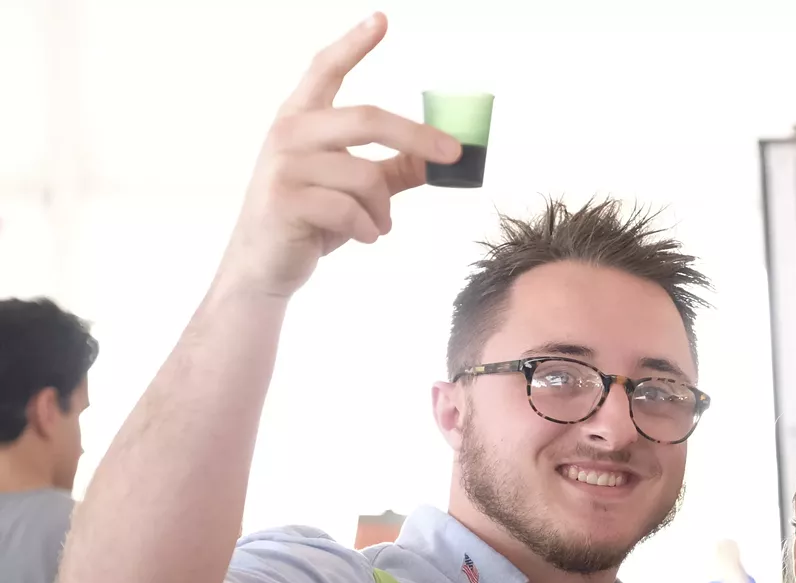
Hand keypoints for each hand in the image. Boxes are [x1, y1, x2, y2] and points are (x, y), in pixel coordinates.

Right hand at [218, 13, 461, 299]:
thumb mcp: (352, 190)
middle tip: (453, 153)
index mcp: (301, 119)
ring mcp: (283, 166)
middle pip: (367, 118)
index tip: (382, 19)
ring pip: (366, 176)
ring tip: (377, 226)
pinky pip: (351, 211)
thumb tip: (435, 158)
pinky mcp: (285, 201)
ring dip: (384, 209)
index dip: (354, 44)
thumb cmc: (309, 222)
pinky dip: (369, 230)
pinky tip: (363, 238)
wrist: (264, 267)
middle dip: (417, 136)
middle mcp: (289, 133)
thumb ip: (390, 170)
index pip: (326, 70)